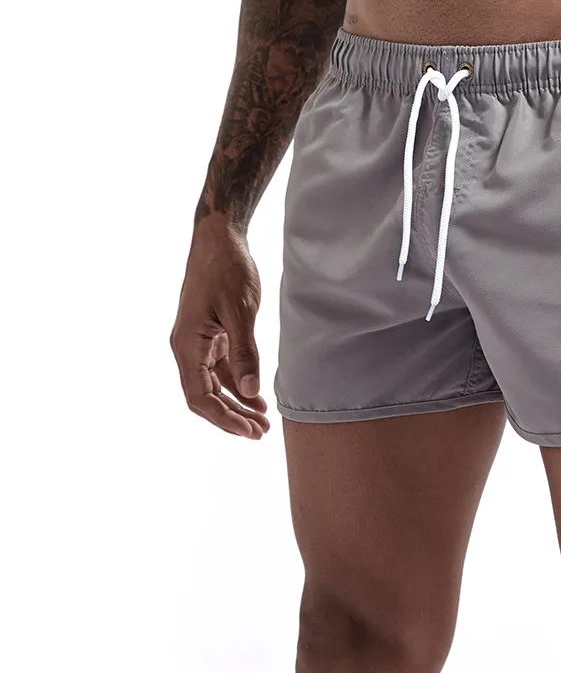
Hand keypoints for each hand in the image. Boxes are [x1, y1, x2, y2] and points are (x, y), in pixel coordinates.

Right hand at [171, 217, 269, 438]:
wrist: (218, 239)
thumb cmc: (227, 270)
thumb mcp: (240, 311)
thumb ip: (245, 353)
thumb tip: (250, 392)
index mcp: (186, 345)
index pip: (199, 397)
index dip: (224, 418)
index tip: (250, 431)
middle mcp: (186, 348)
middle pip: (204, 396)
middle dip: (230, 417)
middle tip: (261, 433)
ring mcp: (197, 342)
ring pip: (213, 385)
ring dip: (236, 403)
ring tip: (262, 421)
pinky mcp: (210, 334)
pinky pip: (220, 368)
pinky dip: (238, 384)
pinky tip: (256, 396)